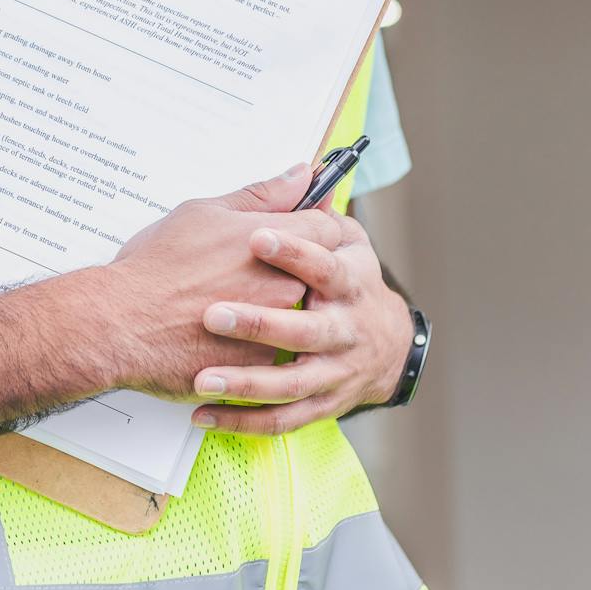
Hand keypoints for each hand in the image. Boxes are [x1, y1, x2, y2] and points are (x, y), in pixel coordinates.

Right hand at [104, 166, 333, 399]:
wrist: (121, 325)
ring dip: (273, 308)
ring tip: (228, 305)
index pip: (328, 228)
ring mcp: (277, 328)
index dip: (311, 227)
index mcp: (276, 241)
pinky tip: (220, 335)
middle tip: (246, 273)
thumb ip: (262, 195)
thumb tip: (302, 174)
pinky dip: (254, 342)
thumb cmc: (156, 266)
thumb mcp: (203, 213)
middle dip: (289, 270)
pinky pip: (272, 348)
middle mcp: (285, 284)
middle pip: (314, 273)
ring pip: (294, 314)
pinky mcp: (261, 365)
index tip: (295, 230)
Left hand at [188, 209, 412, 432]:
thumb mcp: (345, 241)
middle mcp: (345, 331)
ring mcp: (334, 373)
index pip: (324, 265)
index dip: (294, 251)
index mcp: (349, 284)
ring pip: (291, 384)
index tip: (257, 235)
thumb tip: (302, 170)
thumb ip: (313, 214)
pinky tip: (203, 413)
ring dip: (245, 382)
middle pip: (306, 331)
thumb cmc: (351, 283)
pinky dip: (242, 420)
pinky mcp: (320, 406)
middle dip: (260, 324)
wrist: (389, 348)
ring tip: (201, 378)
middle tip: (213, 314)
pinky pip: (281, 420)